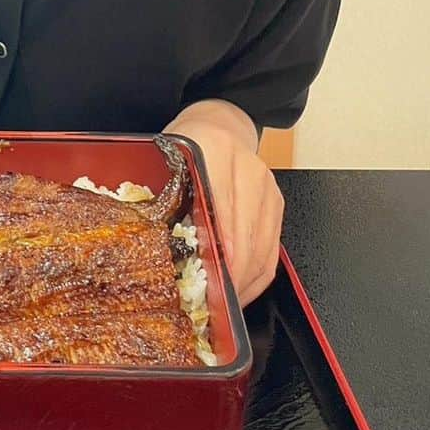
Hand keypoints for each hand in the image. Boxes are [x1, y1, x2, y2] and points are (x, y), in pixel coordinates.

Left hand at [166, 102, 283, 305]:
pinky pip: (272, 252)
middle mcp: (248, 169)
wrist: (218, 124)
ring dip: (243, 283)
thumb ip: (162, 197)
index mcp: (213, 150)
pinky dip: (255, 278)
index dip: (214, 250)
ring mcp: (267, 188)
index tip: (205, 280)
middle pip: (244, 235)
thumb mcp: (164, 164)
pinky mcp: (277, 204)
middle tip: (209, 304)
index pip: (217, 207)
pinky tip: (238, 292)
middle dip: (228, 276)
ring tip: (221, 305)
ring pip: (262, 249)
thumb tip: (151, 247)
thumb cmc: (184, 148)